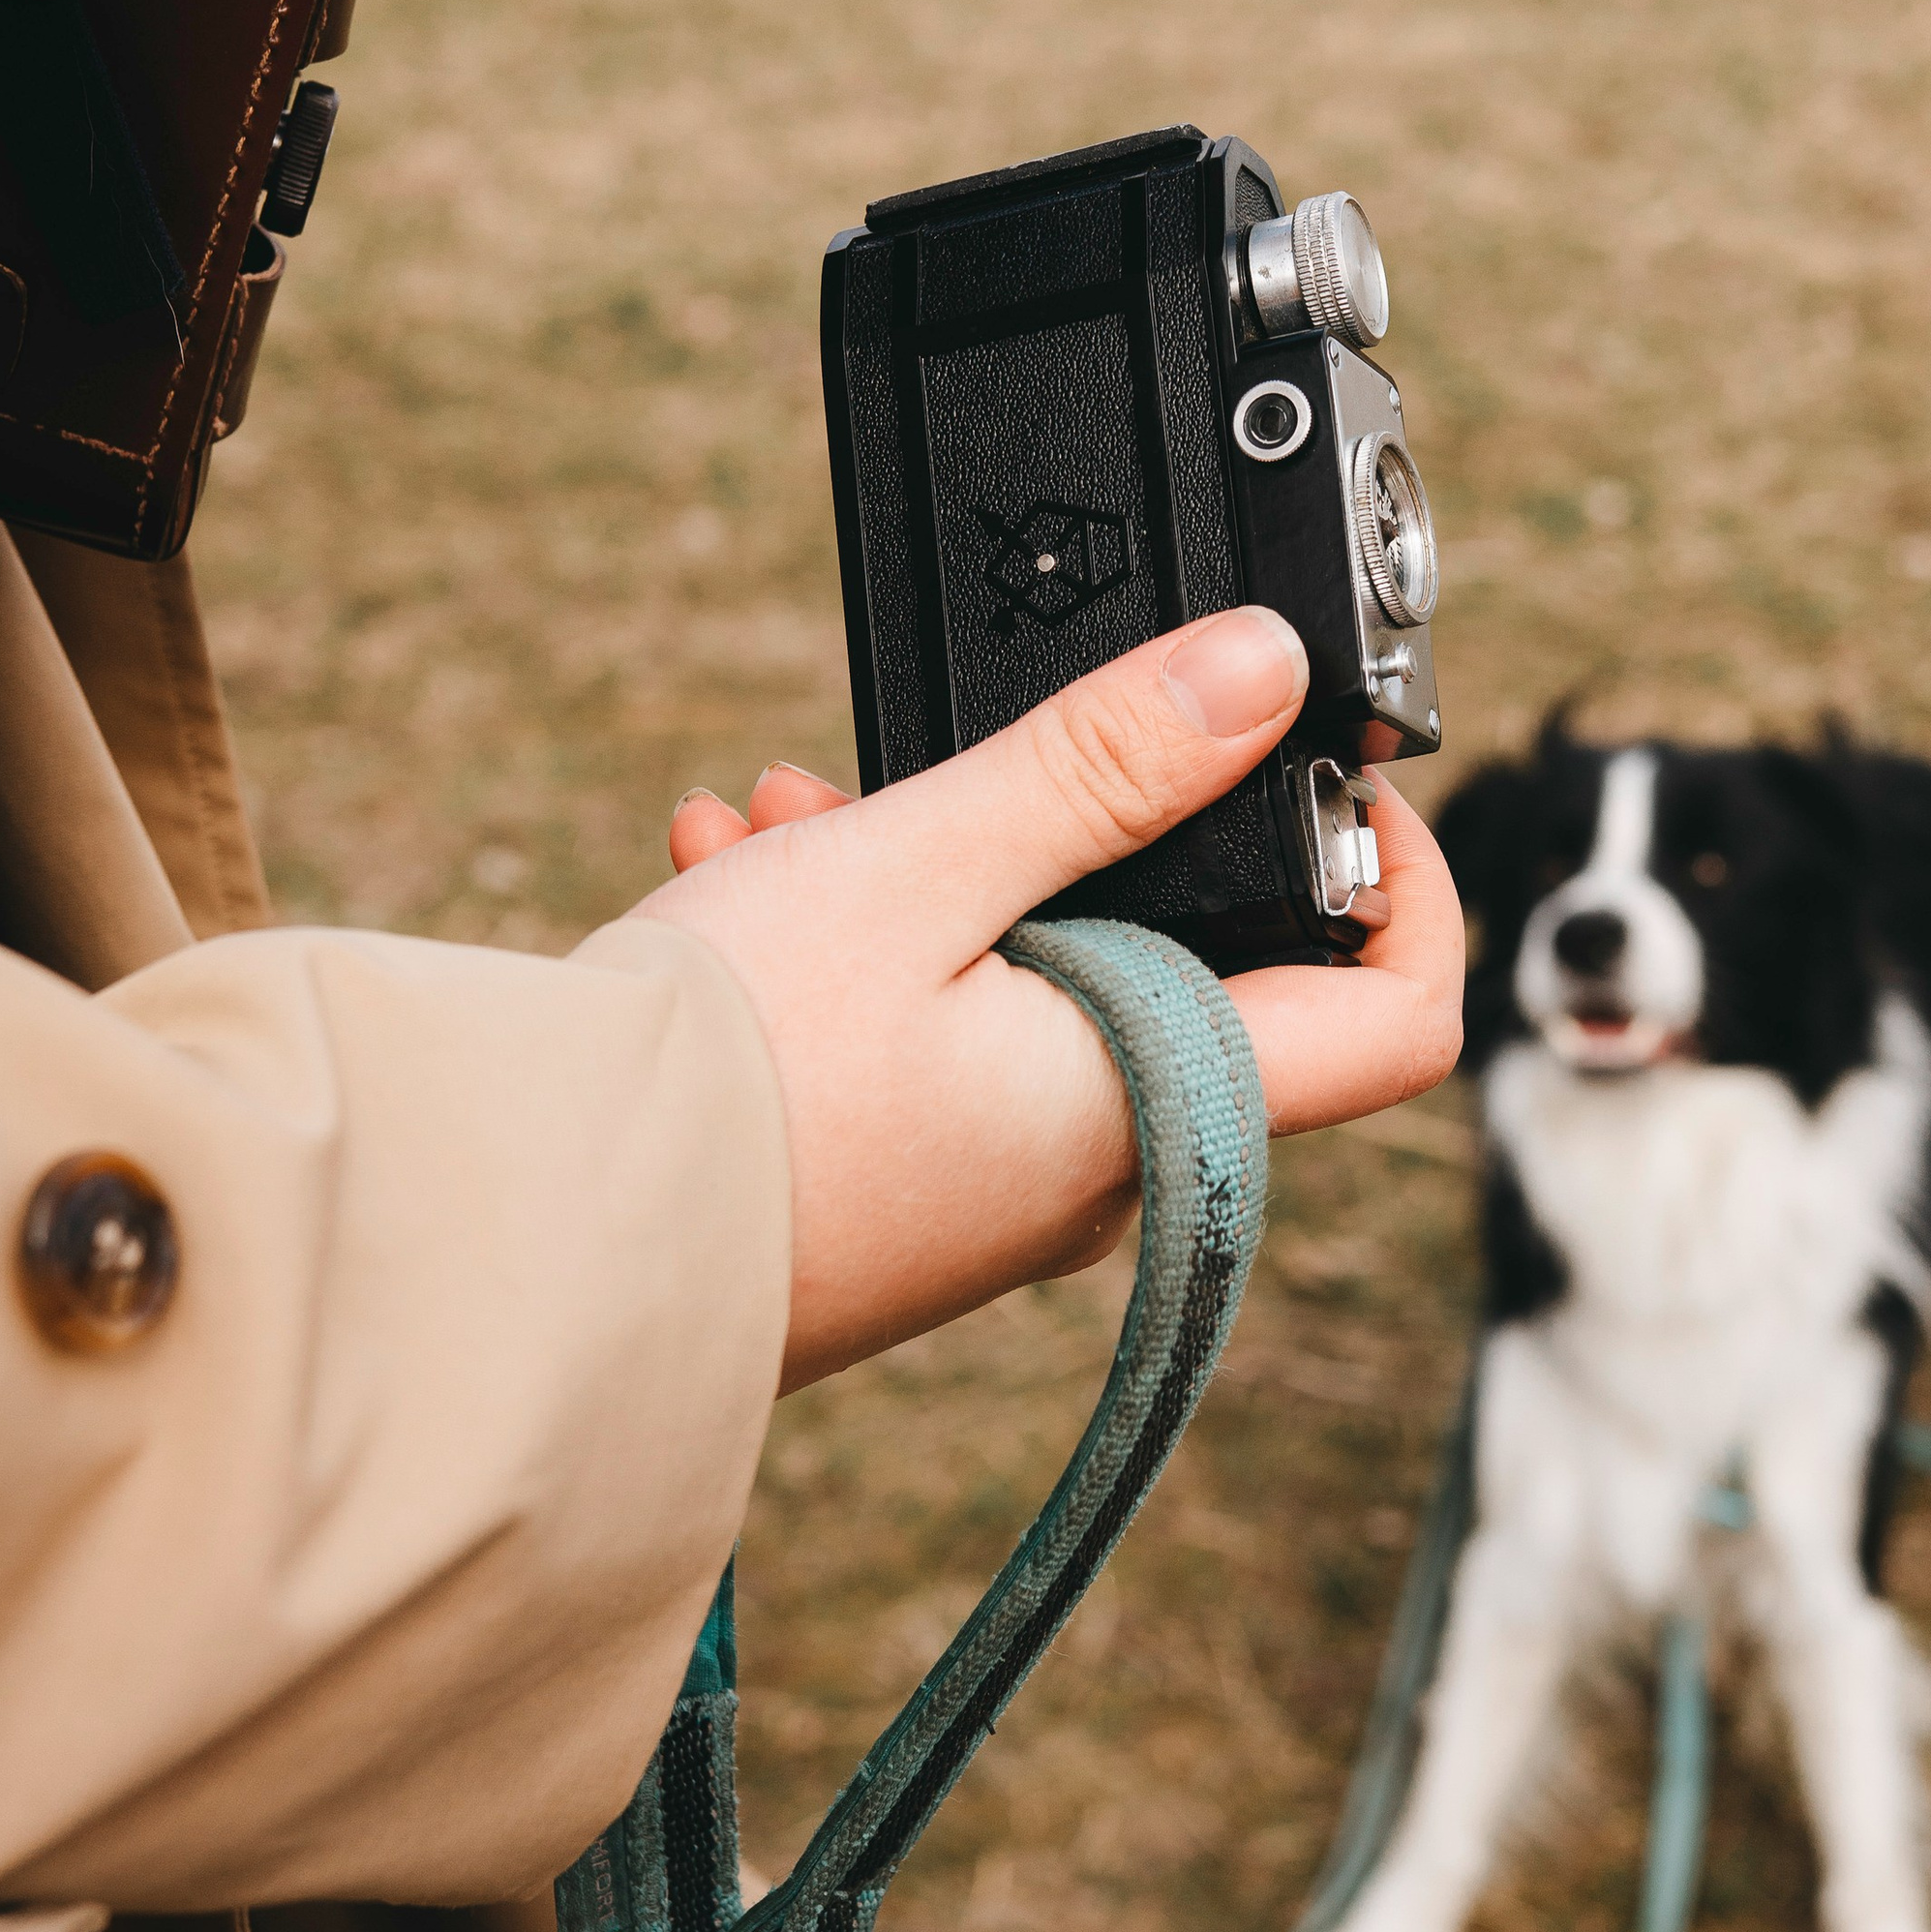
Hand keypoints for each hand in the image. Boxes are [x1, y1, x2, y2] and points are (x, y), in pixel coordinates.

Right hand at [635, 608, 1463, 1388]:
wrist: (526, 1259)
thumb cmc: (729, 1089)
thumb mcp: (920, 866)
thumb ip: (1105, 762)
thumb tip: (1265, 672)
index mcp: (1160, 1108)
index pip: (1396, 1023)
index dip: (1405, 883)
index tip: (1331, 777)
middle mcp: (1102, 1179)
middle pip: (1186, 972)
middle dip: (1090, 833)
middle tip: (985, 753)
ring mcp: (995, 1201)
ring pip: (1033, 991)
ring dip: (944, 871)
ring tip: (800, 805)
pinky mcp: (898, 1202)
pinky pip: (934, 1047)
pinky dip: (868, 947)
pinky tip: (743, 868)